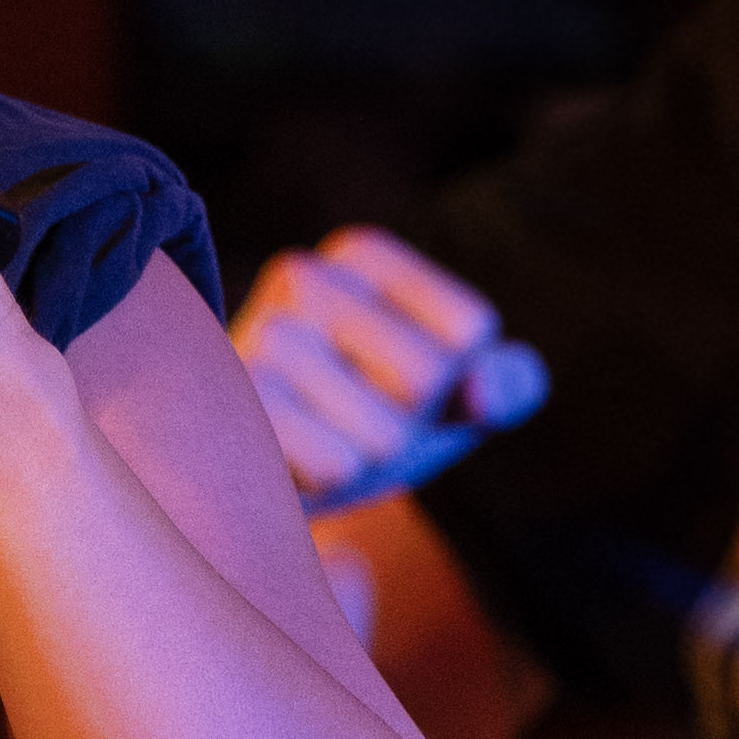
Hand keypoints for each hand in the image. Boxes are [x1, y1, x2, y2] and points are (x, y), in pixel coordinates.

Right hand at [236, 228, 542, 507]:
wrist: (254, 479)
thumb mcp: (450, 400)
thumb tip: (487, 391)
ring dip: (367, 460)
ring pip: (386, 435)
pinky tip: (287, 463)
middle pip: (427, 377)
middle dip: (410, 424)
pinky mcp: (232, 410)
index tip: (398, 382)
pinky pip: (338, 468)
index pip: (470, 330)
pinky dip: (329, 484)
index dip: (456, 383)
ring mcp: (258, 338)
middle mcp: (303, 275)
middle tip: (355, 421)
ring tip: (319, 441)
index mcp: (361, 254)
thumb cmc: (365, 425)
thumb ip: (505, 384)